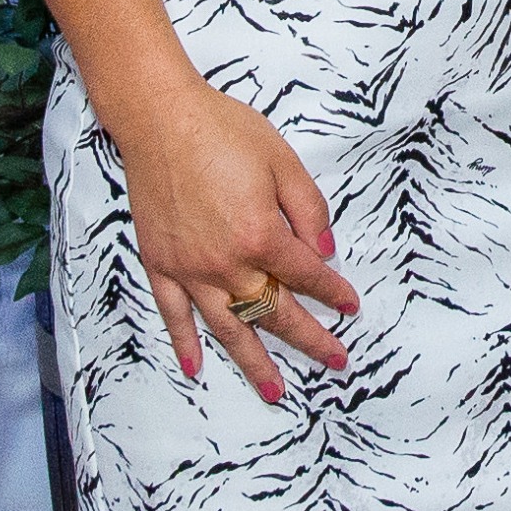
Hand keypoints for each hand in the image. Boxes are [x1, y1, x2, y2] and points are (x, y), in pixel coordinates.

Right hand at [94, 61, 360, 403]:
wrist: (159, 118)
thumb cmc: (223, 131)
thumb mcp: (282, 160)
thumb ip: (309, 209)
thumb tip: (324, 251)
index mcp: (261, 234)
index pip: (306, 275)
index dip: (332, 292)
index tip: (350, 306)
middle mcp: (226, 262)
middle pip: (274, 312)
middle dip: (309, 339)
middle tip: (335, 361)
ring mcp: (189, 269)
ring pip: (228, 328)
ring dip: (253, 363)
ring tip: (275, 392)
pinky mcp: (160, 264)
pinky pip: (173, 315)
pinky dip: (184, 344)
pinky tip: (196, 369)